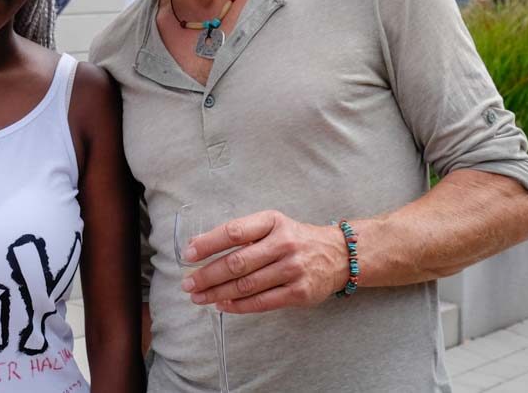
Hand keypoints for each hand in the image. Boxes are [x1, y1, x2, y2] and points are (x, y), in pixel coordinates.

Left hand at [179, 210, 348, 313]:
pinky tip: (222, 305)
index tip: (188, 255)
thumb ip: (243, 234)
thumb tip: (200, 246)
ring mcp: (293, 269)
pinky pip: (261, 302)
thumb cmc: (295, 239)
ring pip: (246, 285)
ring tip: (199, 297)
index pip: (234, 232)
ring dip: (217, 293)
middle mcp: (283, 243)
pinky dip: (237, 305)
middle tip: (188, 283)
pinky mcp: (299, 293)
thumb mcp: (272, 225)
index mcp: (272, 222)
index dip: (208, 244)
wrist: (338, 254)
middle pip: (237, 262)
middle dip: (207, 275)